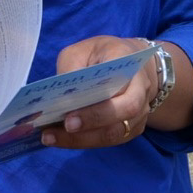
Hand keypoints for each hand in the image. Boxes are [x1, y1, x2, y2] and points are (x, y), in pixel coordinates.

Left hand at [39, 36, 154, 149]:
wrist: (130, 64)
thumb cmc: (100, 55)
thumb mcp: (80, 51)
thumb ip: (71, 68)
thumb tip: (59, 96)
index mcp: (129, 65)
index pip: (121, 86)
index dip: (99, 104)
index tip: (70, 115)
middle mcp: (141, 90)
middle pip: (124, 112)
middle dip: (91, 122)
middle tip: (63, 127)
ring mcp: (140, 112)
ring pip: (116, 132)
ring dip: (83, 139)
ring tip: (52, 138)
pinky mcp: (132, 128)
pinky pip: (110, 139)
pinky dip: (85, 141)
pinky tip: (61, 140)